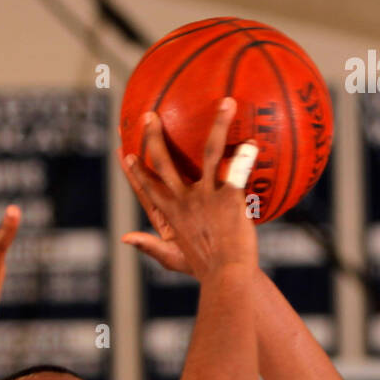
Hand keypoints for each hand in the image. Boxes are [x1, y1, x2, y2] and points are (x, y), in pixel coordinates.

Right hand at [119, 99, 257, 279]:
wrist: (227, 278)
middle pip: (164, 162)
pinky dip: (246, 155)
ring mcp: (206, 196)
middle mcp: (183, 200)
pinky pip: (238, 169)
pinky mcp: (228, 197)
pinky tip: (254, 141)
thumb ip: (150, 246)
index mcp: (170, 214)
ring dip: (217, 124)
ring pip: (209, 151)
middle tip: (150, 114)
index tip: (124, 151)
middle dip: (154, 136)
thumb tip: (125, 239)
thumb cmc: (204, 270)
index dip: (134, 170)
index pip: (146, 187)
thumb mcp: (172, 259)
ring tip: (226, 102)